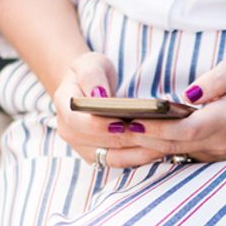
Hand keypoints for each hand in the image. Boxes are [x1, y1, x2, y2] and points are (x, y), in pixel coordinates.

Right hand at [52, 51, 164, 165]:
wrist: (90, 89)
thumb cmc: (93, 74)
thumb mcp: (91, 64)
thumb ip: (93, 76)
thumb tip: (99, 95)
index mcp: (64, 108)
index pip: (78, 122)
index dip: (99, 126)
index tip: (121, 122)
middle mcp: (70, 132)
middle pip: (98, 144)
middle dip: (126, 140)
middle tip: (152, 135)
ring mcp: (84, 148)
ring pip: (112, 158)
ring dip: (137, 153)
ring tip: (161, 144)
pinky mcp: (100, 157)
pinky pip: (121, 161)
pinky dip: (140, 158)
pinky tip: (159, 150)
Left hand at [112, 56, 225, 165]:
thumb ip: (215, 81)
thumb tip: (188, 94)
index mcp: (225, 123)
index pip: (184, 130)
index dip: (155, 127)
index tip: (128, 120)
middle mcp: (216, 145)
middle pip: (169, 145)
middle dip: (136, 137)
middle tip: (104, 126)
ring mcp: (211, 154)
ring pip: (167, 154)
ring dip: (136, 146)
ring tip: (105, 133)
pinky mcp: (204, 156)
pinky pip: (171, 154)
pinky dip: (147, 148)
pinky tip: (122, 140)